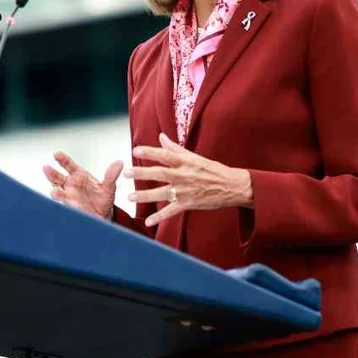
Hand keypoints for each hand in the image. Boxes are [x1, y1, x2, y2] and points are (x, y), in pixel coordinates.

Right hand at [43, 151, 123, 219]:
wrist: (103, 216)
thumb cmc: (103, 198)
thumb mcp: (109, 187)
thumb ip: (111, 175)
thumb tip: (120, 162)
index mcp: (79, 175)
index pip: (68, 165)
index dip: (62, 159)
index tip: (56, 154)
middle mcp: (71, 184)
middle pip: (57, 177)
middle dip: (51, 173)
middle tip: (46, 167)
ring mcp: (68, 195)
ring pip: (57, 190)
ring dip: (54, 191)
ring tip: (54, 192)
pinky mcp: (70, 206)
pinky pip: (62, 203)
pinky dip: (60, 203)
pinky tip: (59, 202)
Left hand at [125, 133, 252, 226]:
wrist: (231, 186)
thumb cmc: (212, 170)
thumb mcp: (194, 157)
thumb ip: (175, 148)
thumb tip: (161, 137)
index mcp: (186, 162)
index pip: (165, 155)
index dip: (150, 152)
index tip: (136, 150)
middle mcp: (184, 175)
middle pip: (160, 173)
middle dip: (142, 173)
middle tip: (126, 172)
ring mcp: (186, 190)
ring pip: (162, 193)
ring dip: (145, 195)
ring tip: (130, 196)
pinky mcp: (189, 204)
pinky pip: (172, 211)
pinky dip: (159, 217)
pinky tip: (148, 221)